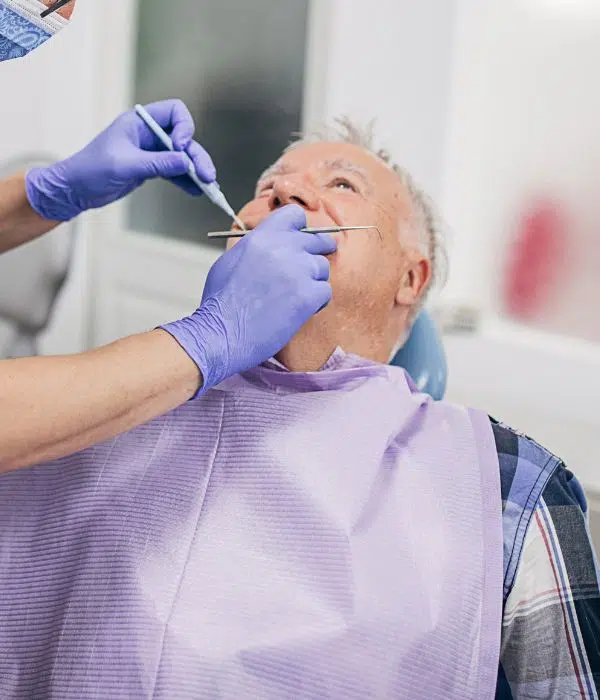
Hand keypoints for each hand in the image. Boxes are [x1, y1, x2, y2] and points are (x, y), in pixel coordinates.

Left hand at [24, 99, 215, 220]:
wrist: (76, 189)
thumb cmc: (91, 170)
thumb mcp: (125, 165)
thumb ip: (157, 163)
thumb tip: (185, 162)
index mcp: (139, 122)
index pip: (174, 112)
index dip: (184, 127)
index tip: (182, 146)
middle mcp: (148, 134)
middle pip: (183, 139)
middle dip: (196, 156)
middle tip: (207, 176)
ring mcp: (151, 152)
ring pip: (182, 157)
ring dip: (196, 171)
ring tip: (209, 187)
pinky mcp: (151, 168)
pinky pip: (175, 172)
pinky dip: (187, 181)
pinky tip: (197, 191)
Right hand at [161, 205, 336, 392]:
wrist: (221, 334)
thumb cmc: (221, 303)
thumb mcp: (230, 260)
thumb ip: (255, 246)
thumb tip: (272, 242)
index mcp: (261, 237)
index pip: (295, 215)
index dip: (301, 228)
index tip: (301, 239)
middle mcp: (281, 248)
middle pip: (317, 240)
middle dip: (315, 253)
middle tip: (310, 268)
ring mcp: (297, 271)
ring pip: (322, 267)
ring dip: (313, 280)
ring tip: (294, 296)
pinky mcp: (307, 296)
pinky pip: (325, 291)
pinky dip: (316, 302)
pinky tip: (299, 310)